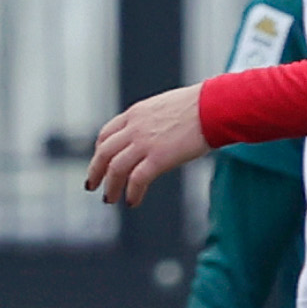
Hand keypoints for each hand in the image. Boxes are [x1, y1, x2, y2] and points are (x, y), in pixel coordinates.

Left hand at [86, 86, 210, 206]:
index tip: (100, 161)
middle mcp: (134, 127)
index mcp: (135, 114)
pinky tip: (132, 201)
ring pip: (115, 168)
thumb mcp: (164, 106)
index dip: (100, 150)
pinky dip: (132, 192)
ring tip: (110, 198)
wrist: (214, 107)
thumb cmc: (200, 106)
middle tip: (92, 185)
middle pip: (104, 152)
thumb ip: (152, 120)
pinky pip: (137, 180)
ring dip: (110, 187)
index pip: (106, 133)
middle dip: (95, 171)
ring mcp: (144, 143)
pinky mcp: (159, 158)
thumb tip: (155, 132)